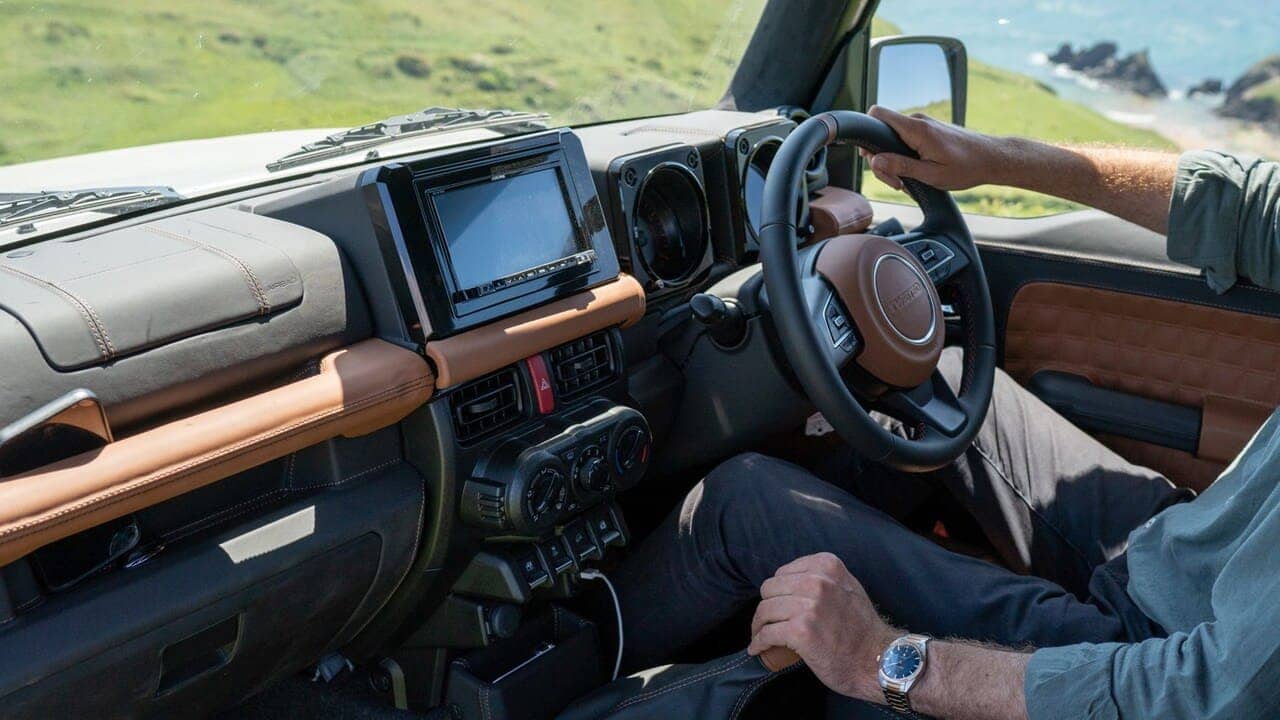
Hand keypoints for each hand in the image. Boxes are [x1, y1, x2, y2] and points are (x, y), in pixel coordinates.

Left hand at [747, 552, 899, 699]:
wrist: (880, 660)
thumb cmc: (862, 629)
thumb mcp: (847, 587)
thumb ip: (822, 578)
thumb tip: (789, 580)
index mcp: (826, 565)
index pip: (782, 573)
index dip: (777, 593)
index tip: (778, 607)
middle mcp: (817, 581)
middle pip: (769, 590)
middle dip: (766, 608)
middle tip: (767, 623)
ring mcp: (808, 605)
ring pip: (764, 611)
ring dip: (759, 626)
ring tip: (761, 636)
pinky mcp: (800, 631)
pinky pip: (766, 634)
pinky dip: (758, 643)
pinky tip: (758, 649)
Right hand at [861, 105, 1007, 190]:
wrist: (992, 159)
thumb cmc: (967, 167)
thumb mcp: (931, 174)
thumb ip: (900, 167)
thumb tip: (875, 161)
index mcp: (916, 129)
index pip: (877, 114)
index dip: (867, 132)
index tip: (872, 157)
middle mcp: (918, 122)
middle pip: (882, 132)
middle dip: (881, 158)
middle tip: (896, 182)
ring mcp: (924, 125)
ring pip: (894, 139)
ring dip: (894, 160)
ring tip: (908, 181)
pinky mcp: (929, 131)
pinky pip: (906, 140)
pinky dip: (905, 157)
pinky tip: (916, 173)